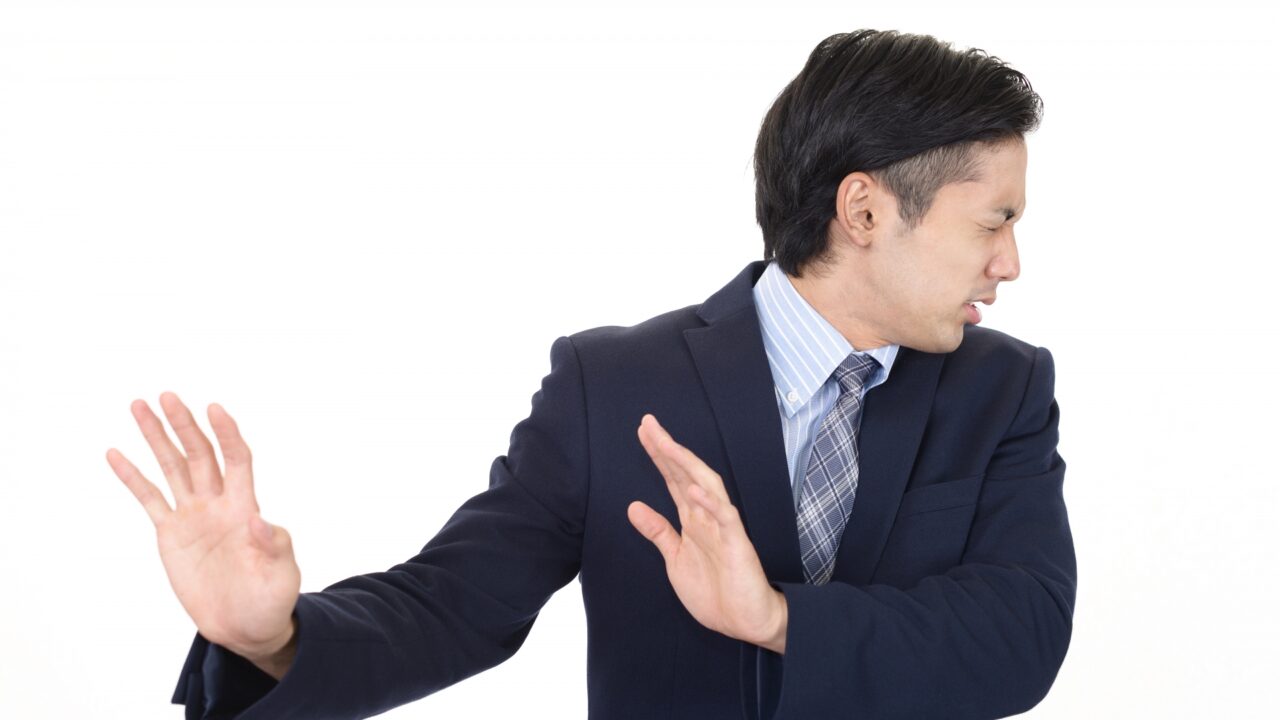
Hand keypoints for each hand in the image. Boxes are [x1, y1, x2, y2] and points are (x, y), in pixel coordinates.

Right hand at [106, 392, 299, 661]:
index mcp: (245, 507)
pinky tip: (115, 453)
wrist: (245, 626)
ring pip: (172, 467)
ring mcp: (192, 516)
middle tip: (167, 396)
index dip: (227, 434)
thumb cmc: (271, 599)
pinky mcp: (170, 534)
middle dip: (184, 425)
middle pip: (199, 454)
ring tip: (138, 405)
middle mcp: (217, 503)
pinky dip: (133, 477)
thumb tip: (260, 521)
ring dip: (156, 438)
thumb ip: (275, 547)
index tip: (214, 408)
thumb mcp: (282, 575)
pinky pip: (149, 499)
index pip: (236, 459)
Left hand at [627, 414, 786, 653]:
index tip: (643, 432)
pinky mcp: (737, 544)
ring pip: (706, 486)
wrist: (745, 622)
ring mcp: (723, 528)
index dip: (659, 456)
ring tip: (667, 444)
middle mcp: (707, 516)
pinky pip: (725, 518)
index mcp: (693, 520)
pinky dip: (710, 503)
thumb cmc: (715, 592)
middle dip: (667, 449)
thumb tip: (633, 506)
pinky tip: (694, 489)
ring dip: (687, 465)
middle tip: (647, 423)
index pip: (673, 480)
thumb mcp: (675, 560)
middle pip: (686, 474)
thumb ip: (658, 532)